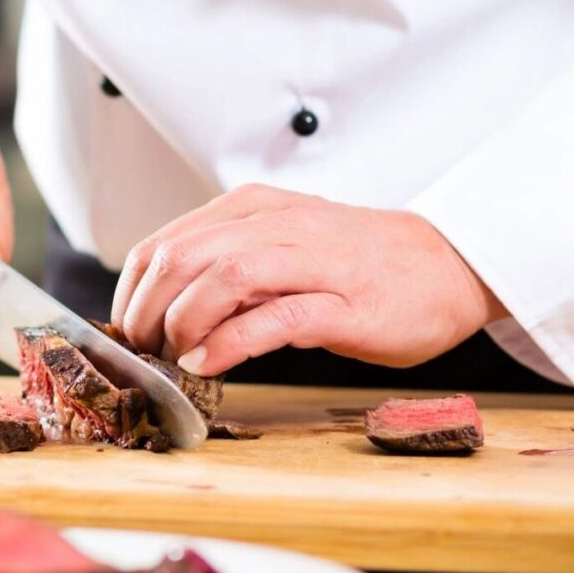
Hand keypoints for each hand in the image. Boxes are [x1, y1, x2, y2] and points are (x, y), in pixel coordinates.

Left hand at [110, 184, 505, 375]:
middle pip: (183, 258)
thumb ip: (228, 265)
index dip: (133, 292)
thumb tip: (162, 307)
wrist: (445, 265)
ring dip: (183, 323)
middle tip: (145, 350)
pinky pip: (274, 318)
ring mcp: (313, 262)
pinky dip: (230, 342)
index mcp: (254, 209)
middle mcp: (278, 225)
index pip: (166, 242)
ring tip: (174, 356)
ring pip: (223, 278)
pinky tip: (209, 363)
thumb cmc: (357, 263)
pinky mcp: (344, 304)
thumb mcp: (281, 246)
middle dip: (148, 311)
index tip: (128, 329)